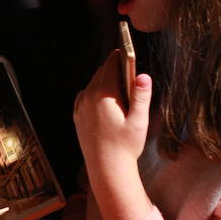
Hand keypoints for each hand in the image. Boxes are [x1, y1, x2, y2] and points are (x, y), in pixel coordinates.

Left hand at [73, 50, 153, 219]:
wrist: (106, 169)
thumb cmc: (125, 146)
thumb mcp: (139, 120)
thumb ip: (141, 96)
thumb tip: (143, 75)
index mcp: (102, 96)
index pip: (109, 66)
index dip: (118, 56)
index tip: (125, 50)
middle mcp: (87, 98)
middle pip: (100, 74)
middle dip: (112, 69)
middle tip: (125, 67)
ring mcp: (80, 108)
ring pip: (92, 85)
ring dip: (104, 81)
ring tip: (118, 84)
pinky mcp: (77, 116)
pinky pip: (85, 97)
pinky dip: (95, 93)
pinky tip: (106, 99)